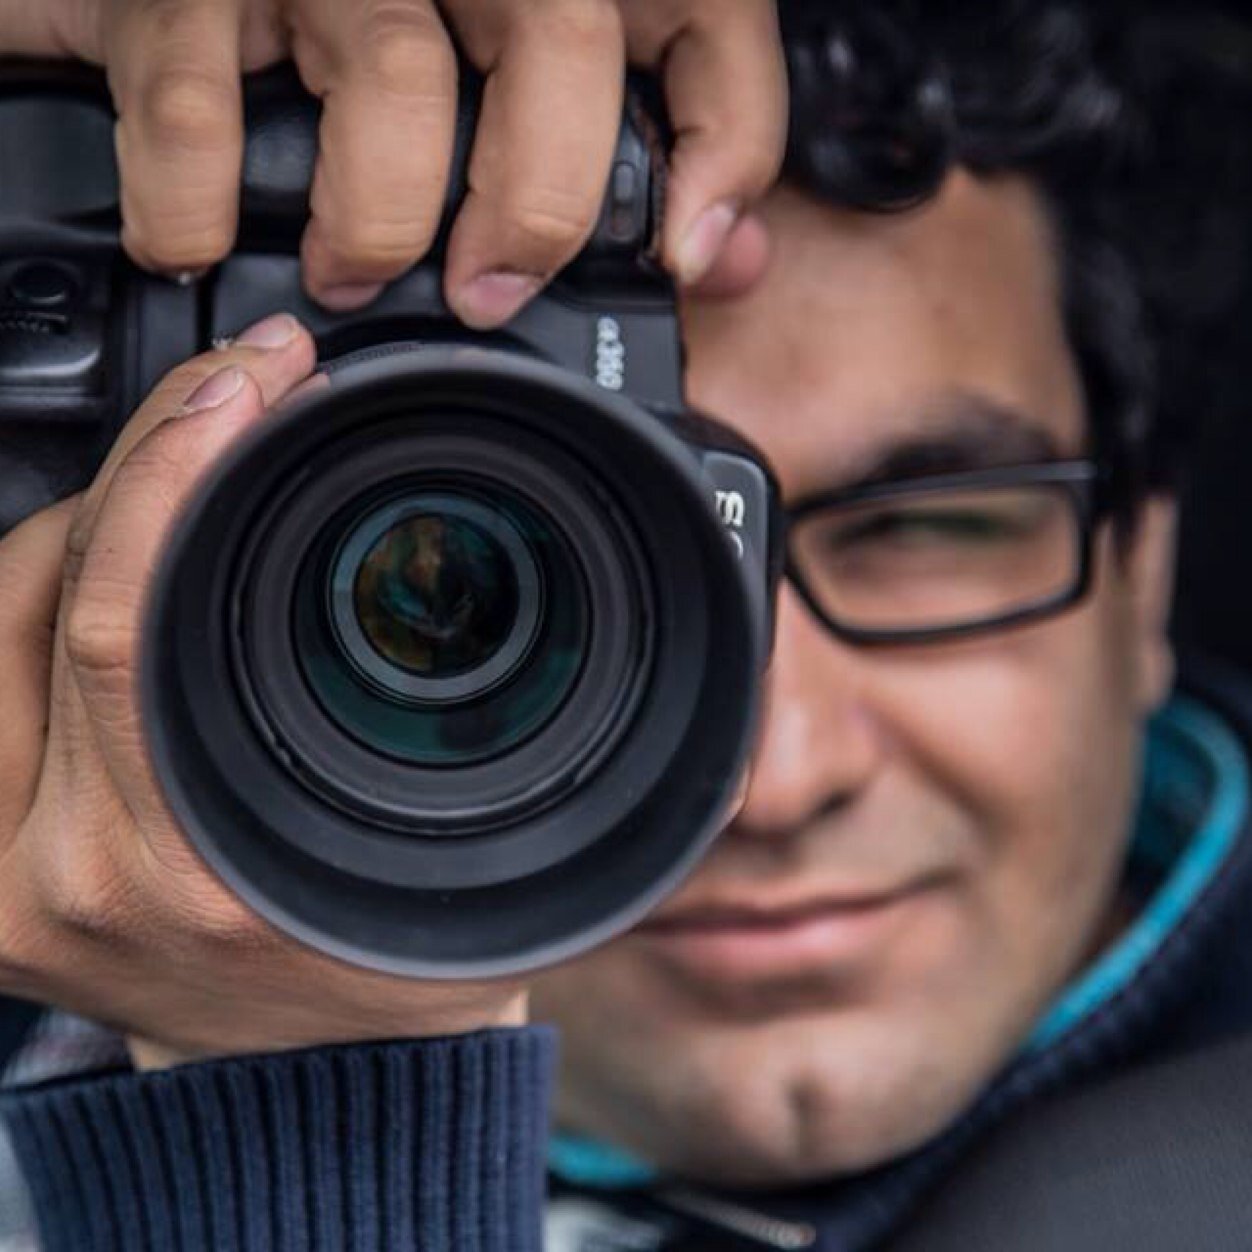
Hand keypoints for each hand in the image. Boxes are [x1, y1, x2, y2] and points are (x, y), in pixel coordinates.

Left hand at [0, 315, 525, 1067]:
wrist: (332, 1084)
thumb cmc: (398, 972)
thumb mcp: (448, 844)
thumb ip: (433, 719)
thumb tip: (430, 569)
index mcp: (176, 868)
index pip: (120, 615)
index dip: (175, 464)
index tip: (242, 381)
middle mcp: (55, 877)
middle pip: (30, 593)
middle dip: (130, 468)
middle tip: (224, 408)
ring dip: (76, 522)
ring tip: (176, 483)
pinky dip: (33, 592)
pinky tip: (110, 560)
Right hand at [1, 0, 785, 317]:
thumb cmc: (380, 12)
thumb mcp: (529, 57)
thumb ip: (651, 137)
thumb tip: (710, 251)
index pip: (700, 13)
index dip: (725, 140)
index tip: (681, 252)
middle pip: (561, 33)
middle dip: (543, 200)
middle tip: (489, 291)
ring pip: (396, 75)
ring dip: (380, 222)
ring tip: (350, 277)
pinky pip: (196, 111)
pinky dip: (200, 208)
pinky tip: (204, 242)